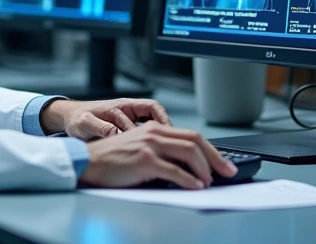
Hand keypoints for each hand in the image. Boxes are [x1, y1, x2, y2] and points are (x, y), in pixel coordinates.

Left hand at [40, 97, 170, 139]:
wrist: (68, 119)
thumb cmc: (77, 119)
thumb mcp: (85, 123)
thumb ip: (100, 127)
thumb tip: (115, 133)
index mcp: (120, 105)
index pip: (149, 108)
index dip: (161, 120)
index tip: (168, 133)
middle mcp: (127, 110)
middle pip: (156, 113)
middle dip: (168, 126)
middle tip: (175, 142)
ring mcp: (128, 119)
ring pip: (153, 123)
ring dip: (162, 134)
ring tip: (170, 149)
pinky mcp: (126, 128)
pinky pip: (145, 132)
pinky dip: (152, 140)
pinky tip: (155, 153)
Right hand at [79, 121, 237, 188]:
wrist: (87, 162)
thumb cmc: (111, 160)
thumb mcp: (140, 149)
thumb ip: (162, 152)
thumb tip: (189, 168)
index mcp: (154, 128)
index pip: (191, 135)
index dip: (211, 150)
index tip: (223, 164)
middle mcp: (154, 132)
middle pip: (195, 141)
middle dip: (216, 158)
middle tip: (228, 172)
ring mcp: (149, 145)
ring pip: (189, 152)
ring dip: (204, 169)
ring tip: (209, 181)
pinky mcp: (144, 160)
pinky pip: (174, 170)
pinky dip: (189, 180)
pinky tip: (195, 186)